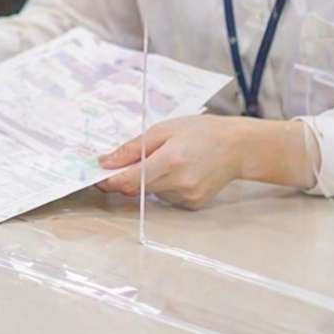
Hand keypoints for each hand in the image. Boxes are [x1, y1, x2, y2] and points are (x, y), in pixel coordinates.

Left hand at [96, 117, 248, 209]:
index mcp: (171, 160)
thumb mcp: (164, 129)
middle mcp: (180, 183)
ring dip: (147, 181)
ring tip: (165, 160)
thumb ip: (133, 148)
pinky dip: (163, 186)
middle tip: (125, 162)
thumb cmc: (201, 132)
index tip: (96, 176)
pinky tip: (178, 171)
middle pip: (137, 189)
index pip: (130, 180)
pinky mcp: (193, 204)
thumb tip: (106, 161)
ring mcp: (188, 196)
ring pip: (151, 194)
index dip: (109, 180)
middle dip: (126, 177)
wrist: (237, 147)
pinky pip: (166, 197)